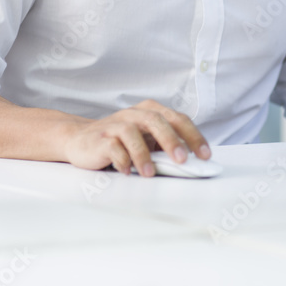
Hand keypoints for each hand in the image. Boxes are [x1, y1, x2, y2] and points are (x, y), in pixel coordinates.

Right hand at [63, 100, 210, 176]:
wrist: (81, 140)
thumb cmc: (121, 142)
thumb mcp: (147, 141)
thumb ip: (165, 146)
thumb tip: (192, 162)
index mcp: (150, 111)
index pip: (177, 119)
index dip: (193, 135)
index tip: (205, 155)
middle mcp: (134, 114)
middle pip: (156, 121)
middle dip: (172, 140)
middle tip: (183, 160)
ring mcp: (115, 124)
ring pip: (132, 133)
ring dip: (143, 155)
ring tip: (150, 173)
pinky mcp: (100, 138)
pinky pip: (113, 147)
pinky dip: (122, 160)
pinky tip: (127, 172)